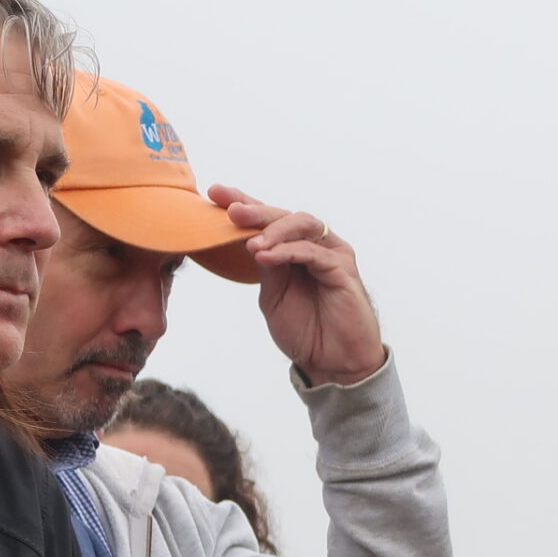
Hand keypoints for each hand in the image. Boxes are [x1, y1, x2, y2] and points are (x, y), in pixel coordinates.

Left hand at [208, 184, 386, 388]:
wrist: (334, 363)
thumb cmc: (307, 331)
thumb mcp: (274, 295)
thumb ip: (266, 268)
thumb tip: (252, 241)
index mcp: (294, 250)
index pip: (268, 220)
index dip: (244, 203)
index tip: (214, 194)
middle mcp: (315, 246)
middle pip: (284, 215)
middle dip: (256, 210)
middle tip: (231, 210)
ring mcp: (331, 255)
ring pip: (302, 225)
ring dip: (273, 229)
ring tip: (251, 243)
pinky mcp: (343, 269)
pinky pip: (313, 251)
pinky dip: (288, 251)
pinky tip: (266, 256)